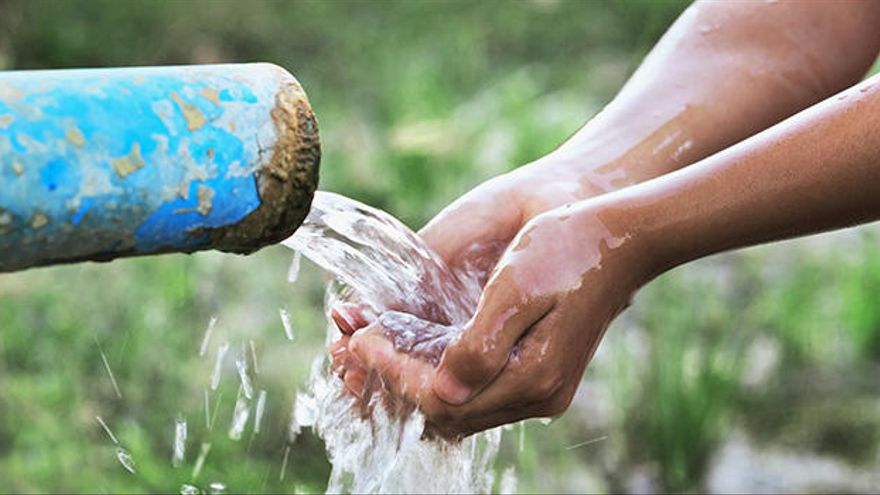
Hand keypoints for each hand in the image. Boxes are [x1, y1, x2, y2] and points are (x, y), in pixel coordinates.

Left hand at [330, 157, 606, 398]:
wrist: (619, 238)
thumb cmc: (568, 249)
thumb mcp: (518, 287)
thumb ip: (480, 345)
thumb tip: (440, 389)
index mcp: (533, 377)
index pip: (442, 400)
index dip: (394, 374)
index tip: (361, 340)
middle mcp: (537, 395)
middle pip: (446, 413)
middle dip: (394, 383)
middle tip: (353, 347)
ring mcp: (539, 388)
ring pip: (458, 405)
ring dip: (412, 380)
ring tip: (373, 346)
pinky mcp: (538, 374)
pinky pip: (475, 389)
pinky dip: (438, 374)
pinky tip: (413, 348)